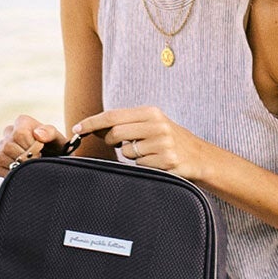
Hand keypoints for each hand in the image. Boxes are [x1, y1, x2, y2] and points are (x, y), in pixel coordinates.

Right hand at [0, 114, 65, 176]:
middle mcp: (8, 131)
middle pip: (8, 146)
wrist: (52, 159)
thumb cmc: (54, 147)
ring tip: (29, 165)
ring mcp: (1, 146)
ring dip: (17, 165)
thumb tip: (37, 134)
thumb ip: (49, 133)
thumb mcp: (56, 138)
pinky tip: (21, 171)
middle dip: (24, 157)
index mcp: (22, 121)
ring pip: (0, 156)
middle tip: (36, 161)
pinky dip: (9, 173)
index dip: (30, 146)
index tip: (40, 151)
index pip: (19, 134)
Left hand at [71, 107, 210, 180]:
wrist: (201, 157)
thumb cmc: (170, 140)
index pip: (113, 115)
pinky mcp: (167, 161)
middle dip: (109, 141)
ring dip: (131, 156)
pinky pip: (140, 166)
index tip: (76, 128)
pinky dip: (143, 166)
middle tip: (117, 144)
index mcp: (151, 112)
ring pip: (127, 153)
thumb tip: (94, 127)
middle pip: (116, 133)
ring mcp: (162, 143)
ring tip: (149, 153)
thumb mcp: (153, 124)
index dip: (92, 122)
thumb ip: (128, 123)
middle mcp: (156, 125)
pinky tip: (157, 162)